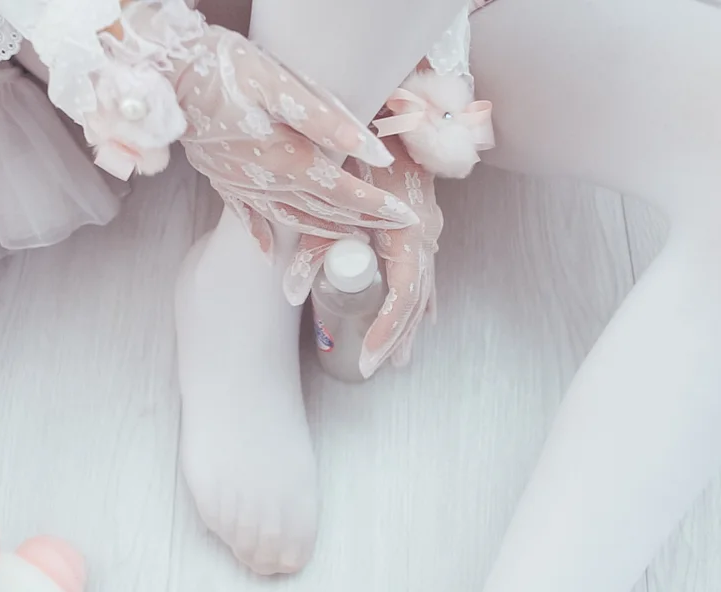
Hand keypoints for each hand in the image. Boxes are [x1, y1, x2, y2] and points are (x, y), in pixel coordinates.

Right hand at [87, 0, 417, 253]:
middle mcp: (266, 183)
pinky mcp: (221, 181)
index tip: (406, 216)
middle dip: (363, 222)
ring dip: (325, 232)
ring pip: (293, 219)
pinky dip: (264, 236)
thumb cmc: (224, 69)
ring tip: (353, 238)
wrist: (166, 73)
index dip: (377, 206)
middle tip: (395, 230)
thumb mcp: (281, 85)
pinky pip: (247, 217)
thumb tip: (371, 151)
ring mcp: (241, 186)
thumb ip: (328, 121)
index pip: (344, 193)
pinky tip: (271, 251)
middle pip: (324, 212)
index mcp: (286, 160)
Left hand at [288, 135, 442, 376]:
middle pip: (416, 298)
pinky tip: (423, 316)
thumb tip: (292, 290)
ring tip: (396, 358)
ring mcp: (428, 224)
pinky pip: (426, 267)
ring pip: (424, 285)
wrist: (398, 94)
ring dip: (409, 323)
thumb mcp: (338, 184)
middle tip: (371, 367)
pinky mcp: (422, 216)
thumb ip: (317, 237)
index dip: (386, 329)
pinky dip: (421, 296)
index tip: (367, 356)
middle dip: (394, 336)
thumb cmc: (367, 133)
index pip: (404, 294)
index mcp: (410, 228)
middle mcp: (425, 231)